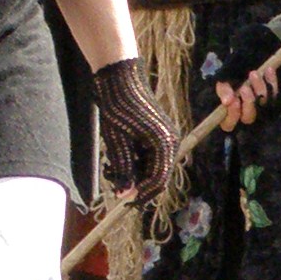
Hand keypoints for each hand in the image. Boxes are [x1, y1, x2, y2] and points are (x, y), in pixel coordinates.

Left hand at [92, 58, 174, 200]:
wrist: (119, 77)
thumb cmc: (118, 106)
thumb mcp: (117, 141)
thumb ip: (123, 169)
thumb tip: (124, 194)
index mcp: (164, 144)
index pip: (158, 181)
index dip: (141, 194)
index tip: (123, 202)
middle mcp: (170, 142)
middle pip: (155, 176)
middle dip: (134, 183)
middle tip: (112, 183)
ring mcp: (165, 137)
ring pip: (149, 167)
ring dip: (130, 172)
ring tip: (109, 169)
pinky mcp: (156, 133)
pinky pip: (147, 156)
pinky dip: (132, 161)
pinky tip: (114, 159)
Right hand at [215, 62, 280, 130]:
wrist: (242, 65)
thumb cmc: (229, 78)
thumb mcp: (223, 82)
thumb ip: (223, 90)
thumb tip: (227, 101)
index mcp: (228, 116)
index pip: (229, 124)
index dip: (232, 114)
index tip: (233, 101)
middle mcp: (245, 115)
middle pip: (249, 118)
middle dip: (248, 102)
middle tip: (244, 88)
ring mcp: (260, 108)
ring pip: (263, 106)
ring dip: (259, 89)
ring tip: (254, 74)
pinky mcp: (272, 99)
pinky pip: (274, 94)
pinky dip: (271, 82)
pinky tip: (268, 70)